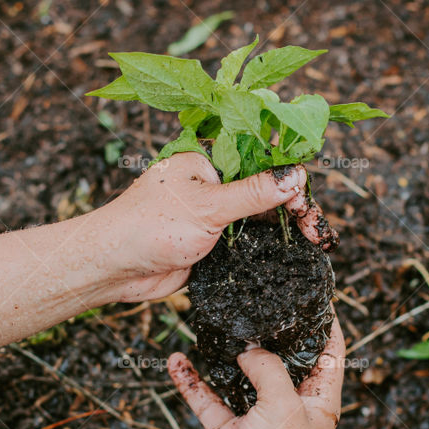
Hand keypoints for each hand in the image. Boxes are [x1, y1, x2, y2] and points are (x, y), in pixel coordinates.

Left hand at [88, 154, 334, 302]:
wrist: (113, 269)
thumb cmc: (149, 227)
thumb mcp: (208, 206)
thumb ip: (253, 193)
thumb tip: (295, 177)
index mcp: (205, 160)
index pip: (259, 160)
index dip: (288, 178)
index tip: (306, 201)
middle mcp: (209, 184)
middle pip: (263, 189)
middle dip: (292, 205)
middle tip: (315, 229)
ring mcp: (208, 214)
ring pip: (256, 216)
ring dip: (283, 226)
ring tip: (314, 240)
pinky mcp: (208, 243)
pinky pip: (245, 240)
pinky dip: (267, 245)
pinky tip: (290, 252)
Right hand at [167, 317, 344, 428]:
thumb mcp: (282, 407)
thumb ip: (268, 369)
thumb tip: (250, 350)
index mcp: (320, 401)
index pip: (331, 354)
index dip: (327, 324)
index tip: (316, 296)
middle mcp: (293, 409)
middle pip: (284, 362)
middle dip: (270, 336)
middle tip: (255, 305)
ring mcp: (262, 422)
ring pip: (244, 379)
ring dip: (227, 358)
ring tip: (212, 328)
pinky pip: (212, 403)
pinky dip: (194, 384)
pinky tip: (177, 363)